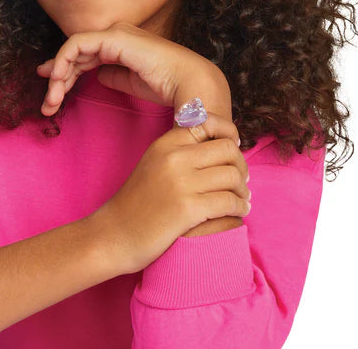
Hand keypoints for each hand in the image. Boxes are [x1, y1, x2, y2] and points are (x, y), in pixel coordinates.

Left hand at [36, 22, 224, 117]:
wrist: (189, 82)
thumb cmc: (167, 85)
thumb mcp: (131, 83)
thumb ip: (113, 76)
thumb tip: (97, 75)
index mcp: (121, 46)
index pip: (85, 56)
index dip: (64, 73)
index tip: (51, 93)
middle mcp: (115, 36)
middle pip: (76, 55)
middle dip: (57, 80)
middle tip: (47, 105)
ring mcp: (114, 34)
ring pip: (72, 51)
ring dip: (58, 76)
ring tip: (51, 102)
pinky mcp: (113, 37)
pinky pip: (77, 45)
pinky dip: (63, 61)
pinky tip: (58, 81)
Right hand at [89, 113, 250, 275]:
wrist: (115, 234)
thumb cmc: (137, 202)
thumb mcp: (154, 164)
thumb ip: (180, 151)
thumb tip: (222, 144)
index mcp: (165, 144)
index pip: (208, 123)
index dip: (229, 133)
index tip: (234, 147)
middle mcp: (174, 158)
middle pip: (227, 149)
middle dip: (241, 165)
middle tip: (241, 180)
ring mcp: (181, 183)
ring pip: (233, 176)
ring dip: (242, 190)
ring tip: (241, 199)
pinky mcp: (188, 209)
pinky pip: (229, 202)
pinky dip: (239, 207)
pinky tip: (237, 212)